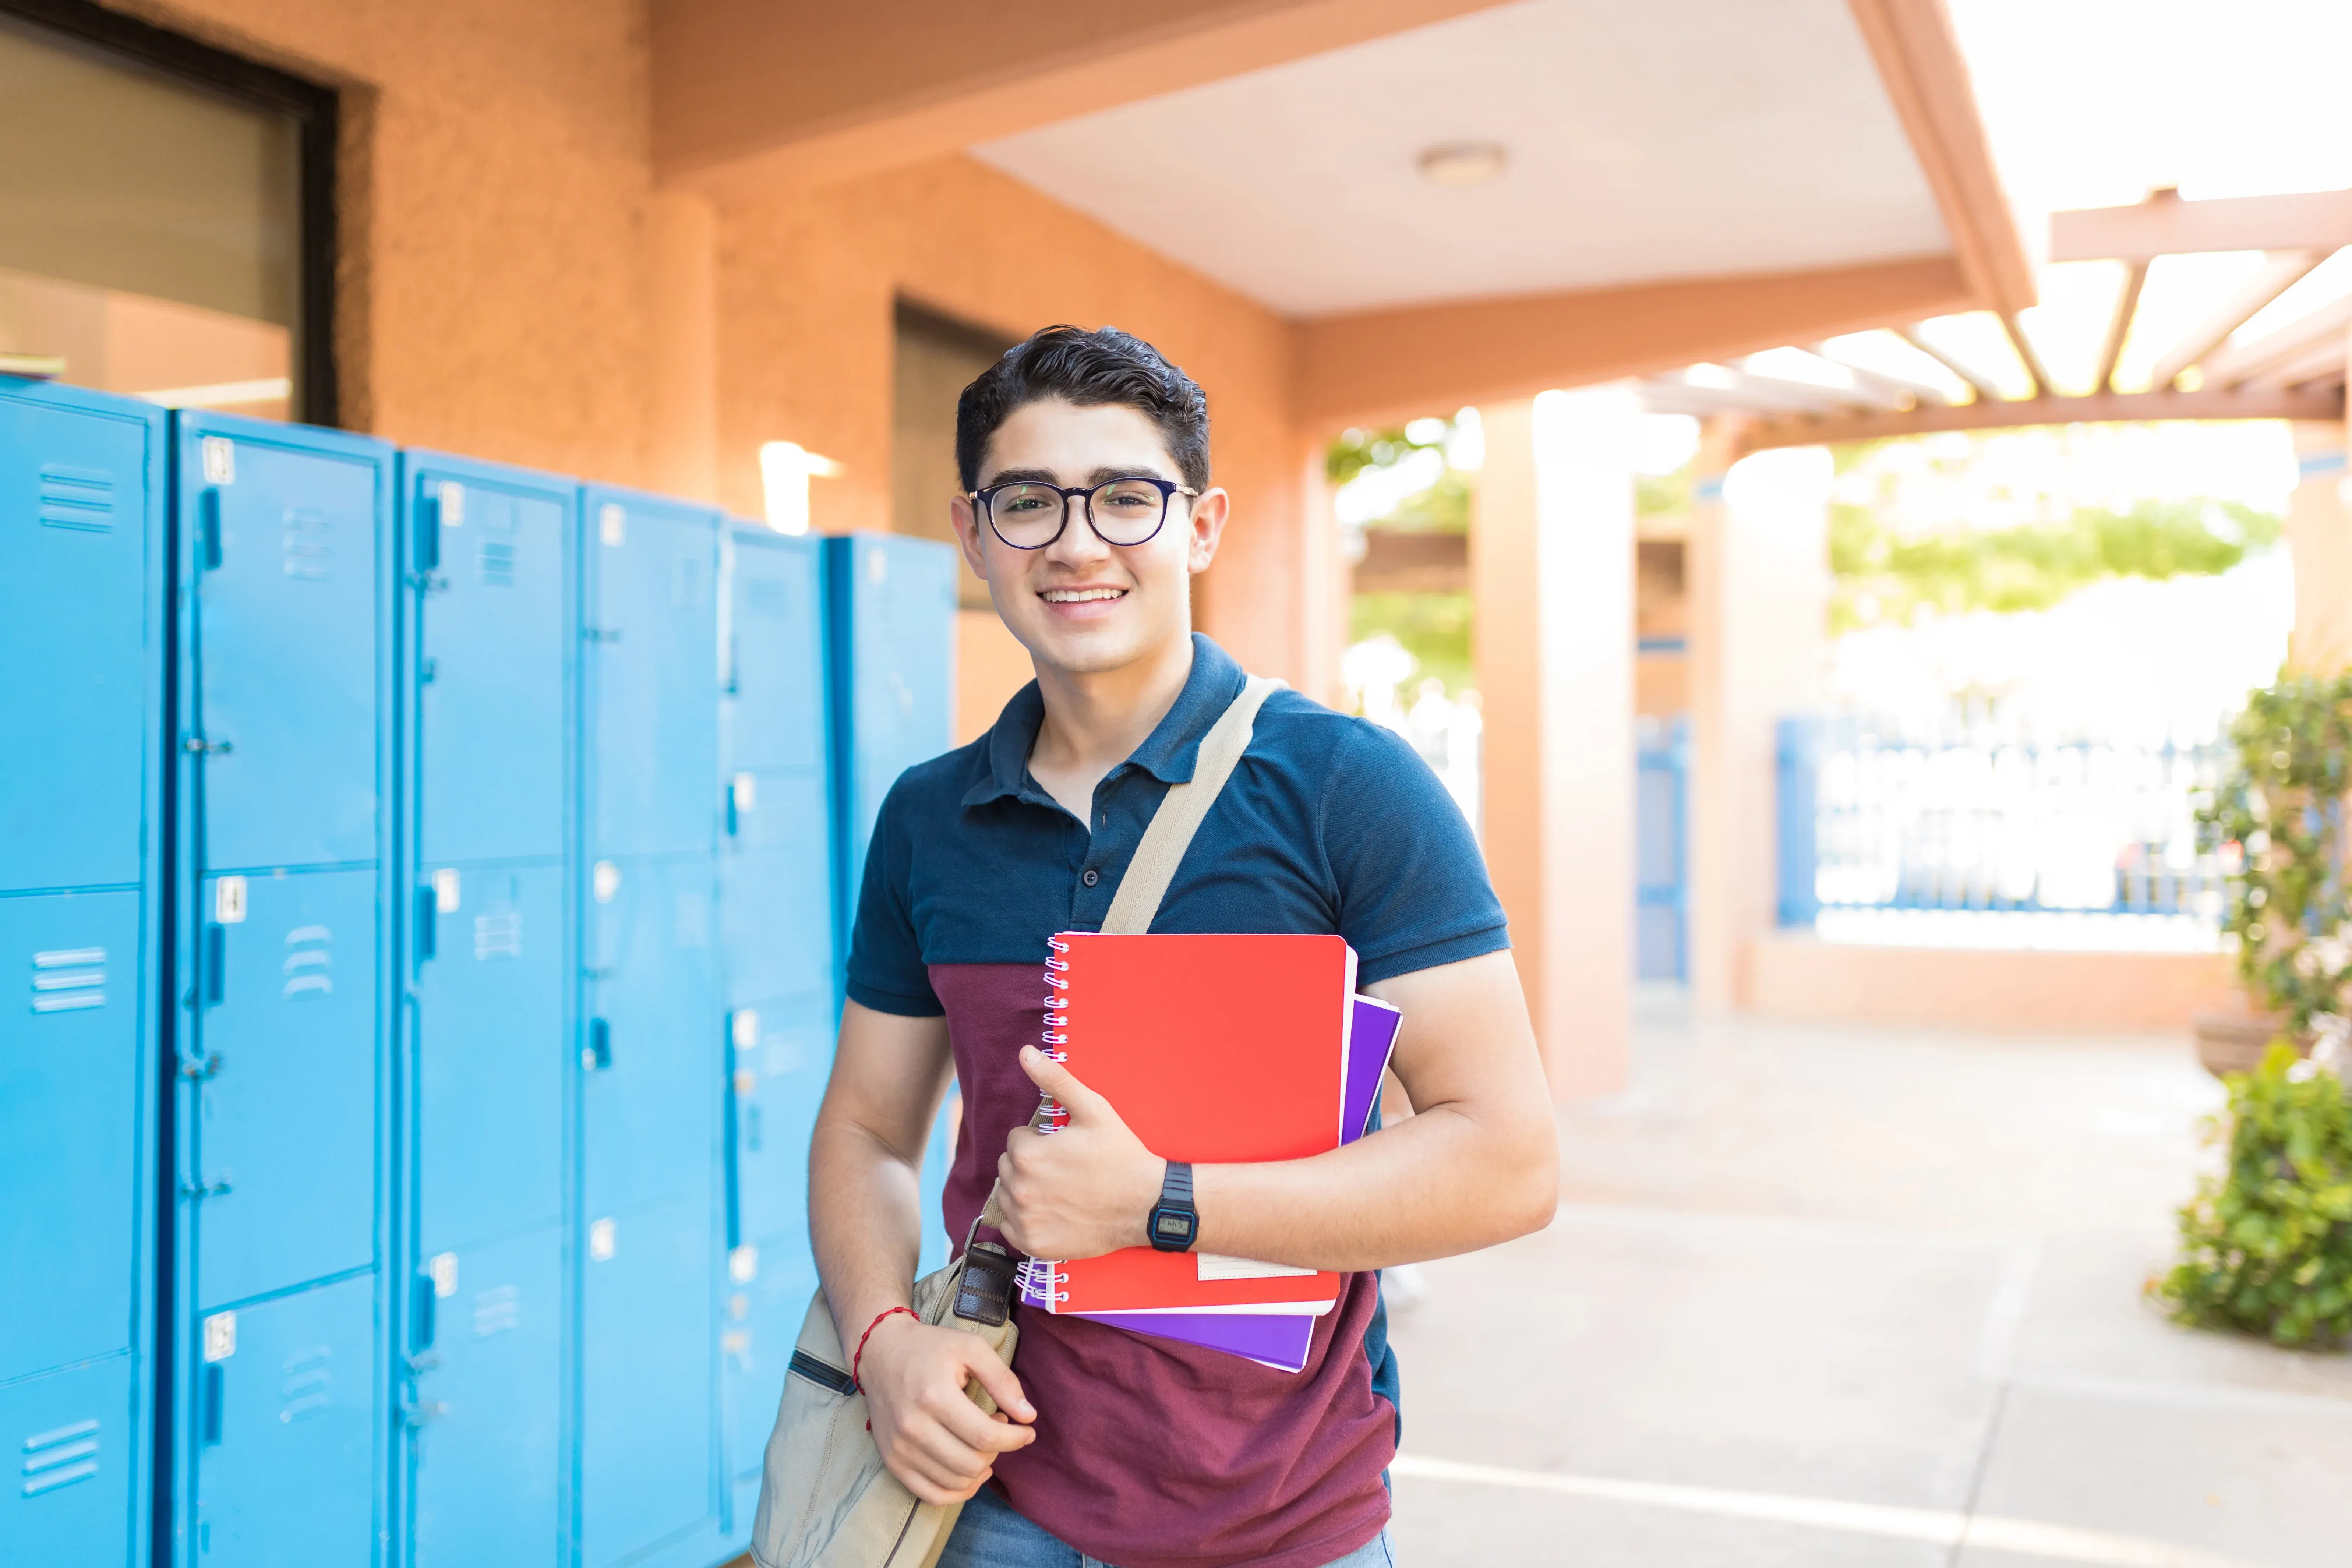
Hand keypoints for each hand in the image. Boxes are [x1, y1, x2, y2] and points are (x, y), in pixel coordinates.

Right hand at [858, 1312, 1036, 1503]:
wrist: (880, 1353)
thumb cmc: (930, 1347)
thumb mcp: (971, 1348)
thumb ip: (1003, 1380)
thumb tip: (1029, 1417)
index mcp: (934, 1396)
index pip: (985, 1436)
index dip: (1015, 1439)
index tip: (1027, 1430)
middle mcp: (912, 1427)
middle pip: (972, 1463)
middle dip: (998, 1451)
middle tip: (1000, 1428)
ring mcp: (899, 1448)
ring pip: (956, 1483)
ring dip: (980, 1469)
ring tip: (982, 1442)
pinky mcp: (892, 1461)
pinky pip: (932, 1495)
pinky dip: (958, 1491)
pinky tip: (971, 1471)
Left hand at [996, 1046, 1163, 1259]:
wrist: (1145, 1205)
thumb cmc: (1120, 1155)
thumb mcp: (1092, 1109)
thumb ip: (1055, 1080)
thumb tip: (1025, 1052)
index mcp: (1027, 1155)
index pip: (1016, 1140)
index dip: (1041, 1141)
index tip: (1066, 1148)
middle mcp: (1020, 1189)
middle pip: (1009, 1167)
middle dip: (1031, 1164)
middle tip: (1065, 1169)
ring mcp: (1026, 1220)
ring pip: (1009, 1196)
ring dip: (1027, 1191)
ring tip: (1061, 1190)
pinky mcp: (1034, 1245)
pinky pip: (1012, 1229)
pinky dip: (1027, 1222)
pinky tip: (1054, 1213)